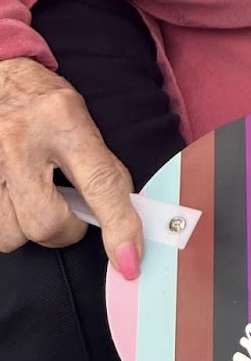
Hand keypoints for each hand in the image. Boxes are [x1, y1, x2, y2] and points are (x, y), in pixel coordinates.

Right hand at [0, 57, 141, 276]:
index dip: (119, 226)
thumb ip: (99, 164)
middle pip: (45, 222)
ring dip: (27, 229)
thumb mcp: (78, 116)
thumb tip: (125, 215)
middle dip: (64, 231)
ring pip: (10, 234)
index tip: (128, 260)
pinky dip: (6, 223)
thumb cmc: (42, 100)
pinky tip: (13, 200)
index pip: (100, 182)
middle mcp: (21, 141)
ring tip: (34, 201)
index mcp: (63, 119)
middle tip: (70, 215)